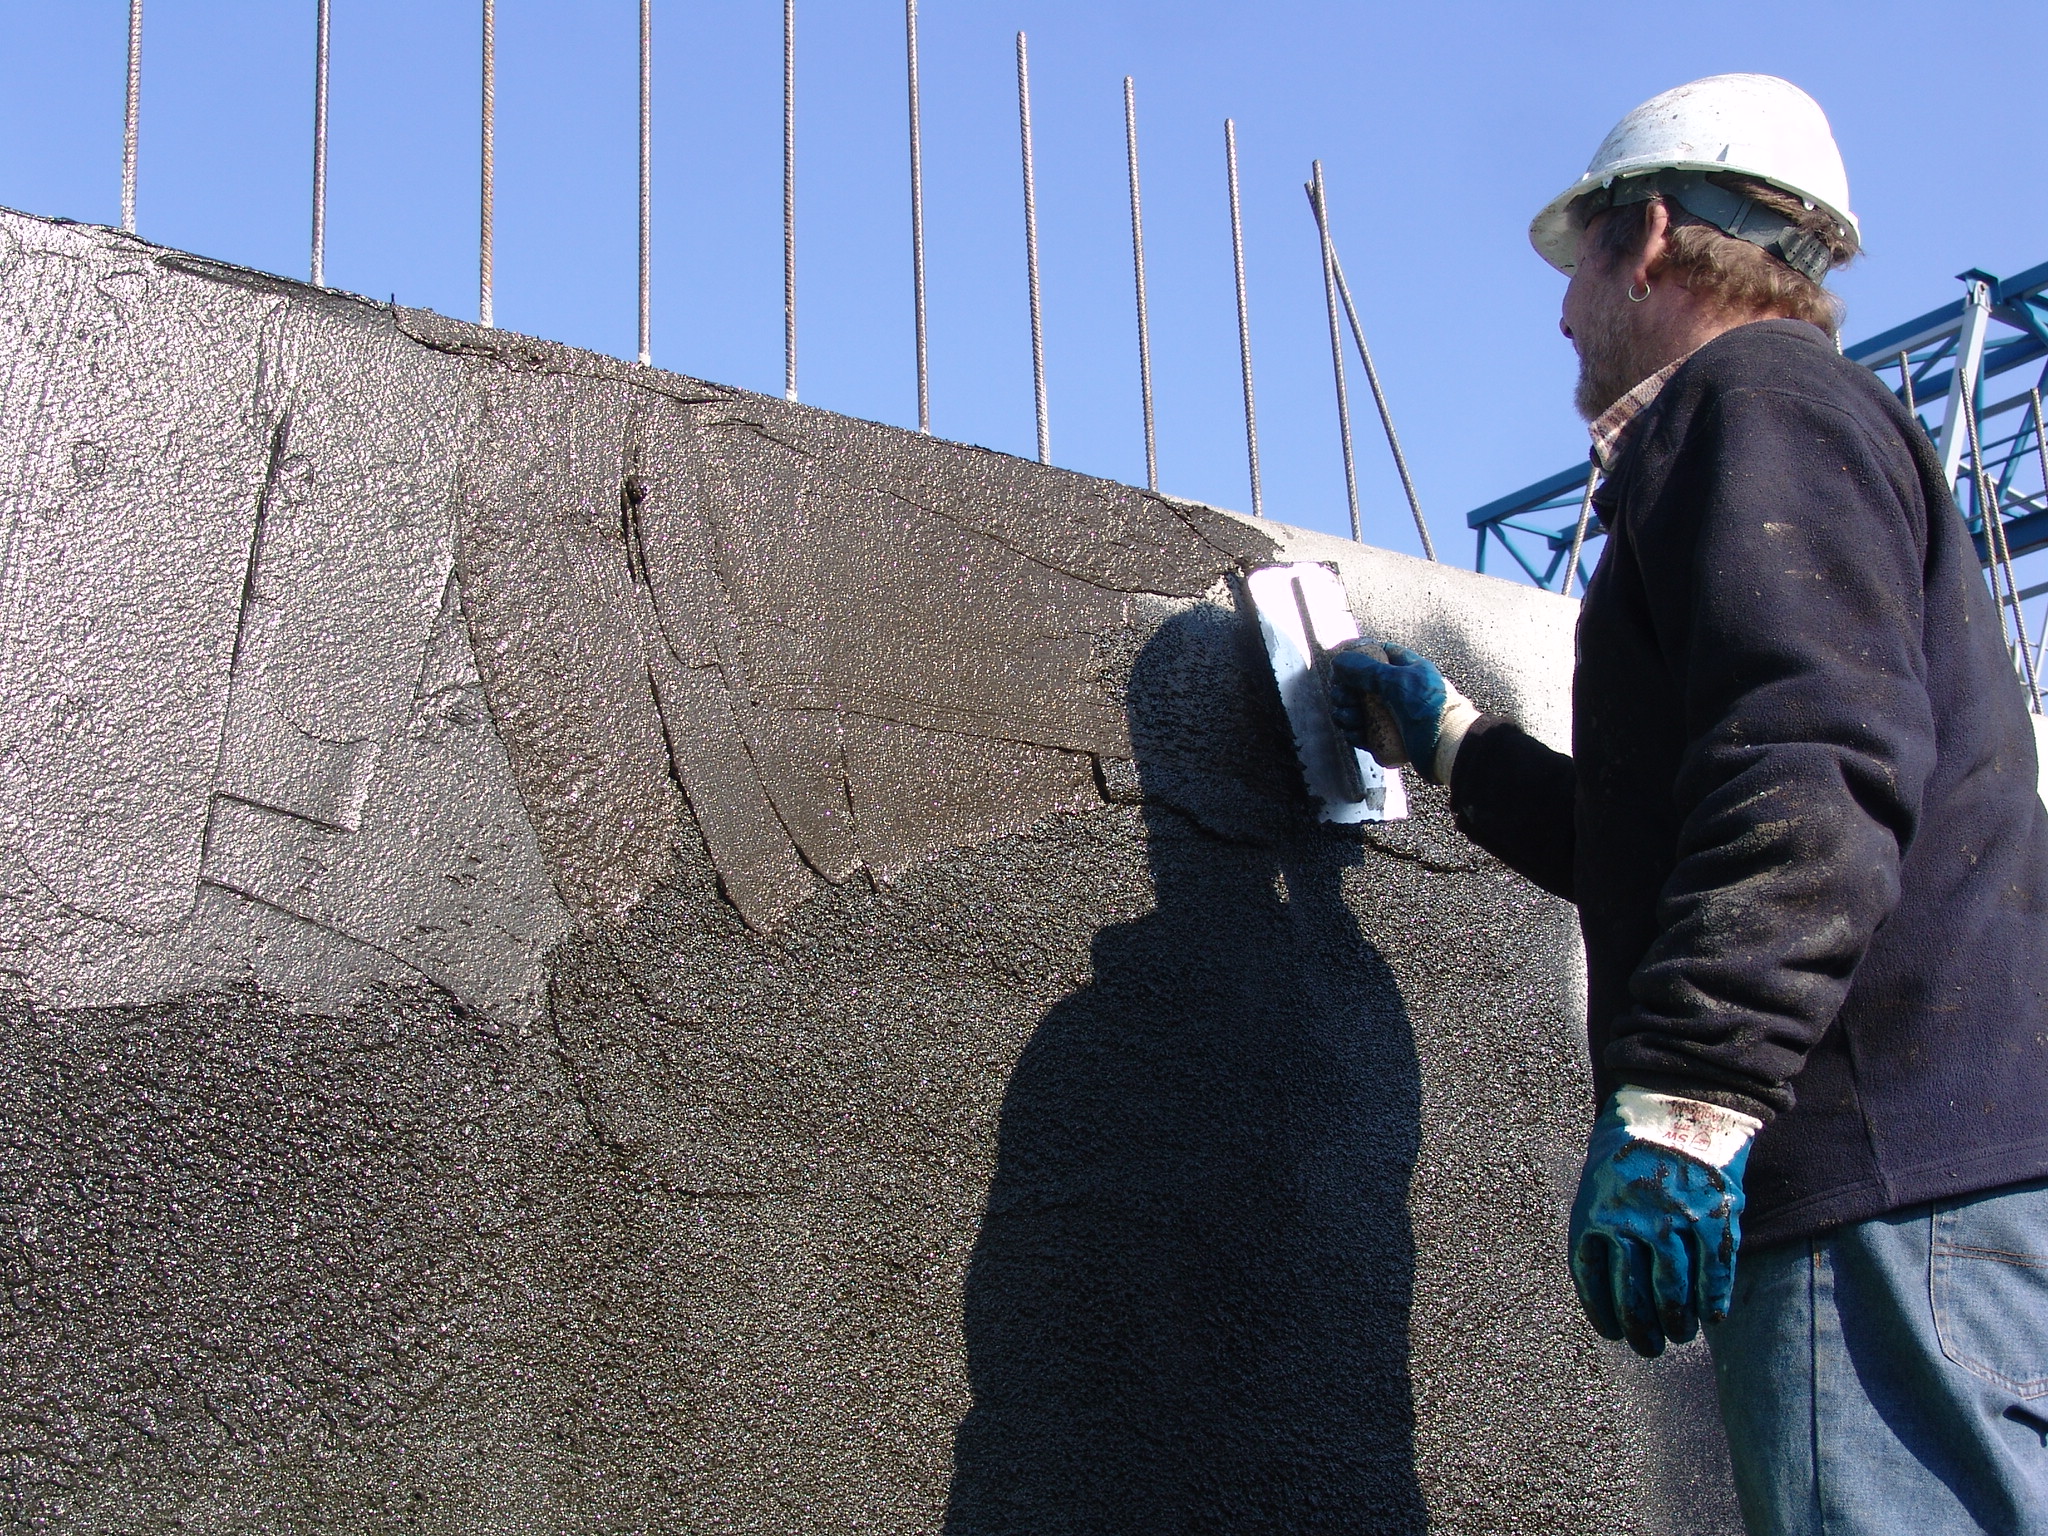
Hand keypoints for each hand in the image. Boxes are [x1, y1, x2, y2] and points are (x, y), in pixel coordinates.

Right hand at [1326, 641, 1474, 782]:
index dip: (1356, 657)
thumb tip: (1338, 661)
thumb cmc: (1430, 708)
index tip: (1340, 666)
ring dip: (1347, 713)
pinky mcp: (1388, 738)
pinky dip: (1354, 733)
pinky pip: (1363, 732)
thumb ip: (1366, 670)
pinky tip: (1356, 733)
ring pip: (1358, 710)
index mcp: (1406, 669)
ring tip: (1352, 718)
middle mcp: (1397, 690)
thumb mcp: (1397, 681)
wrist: (1447, 746)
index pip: (1376, 654)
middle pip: (1359, 685)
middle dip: (1345, 692)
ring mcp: (1392, 715)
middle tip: (1344, 698)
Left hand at [1569, 1087, 1759, 1357]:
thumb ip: (1599, 1227)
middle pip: (1634, 1297)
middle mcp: (1633, 1222)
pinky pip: (1715, 1273)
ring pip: (1676, 1292)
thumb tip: (1606, 1284)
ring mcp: (1676, 1221)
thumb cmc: (1630, 1146)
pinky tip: (1711, 1316)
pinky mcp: (1715, 1217)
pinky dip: (1713, 1301)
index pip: (1593, 1281)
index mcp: (1596, 1212)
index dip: (1604, 1314)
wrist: (1676, 1102)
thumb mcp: (1597, 1181)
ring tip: (1680, 1335)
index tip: (1613, 1334)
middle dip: (1642, 1331)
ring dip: (1678, 1322)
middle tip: (1649, 1348)